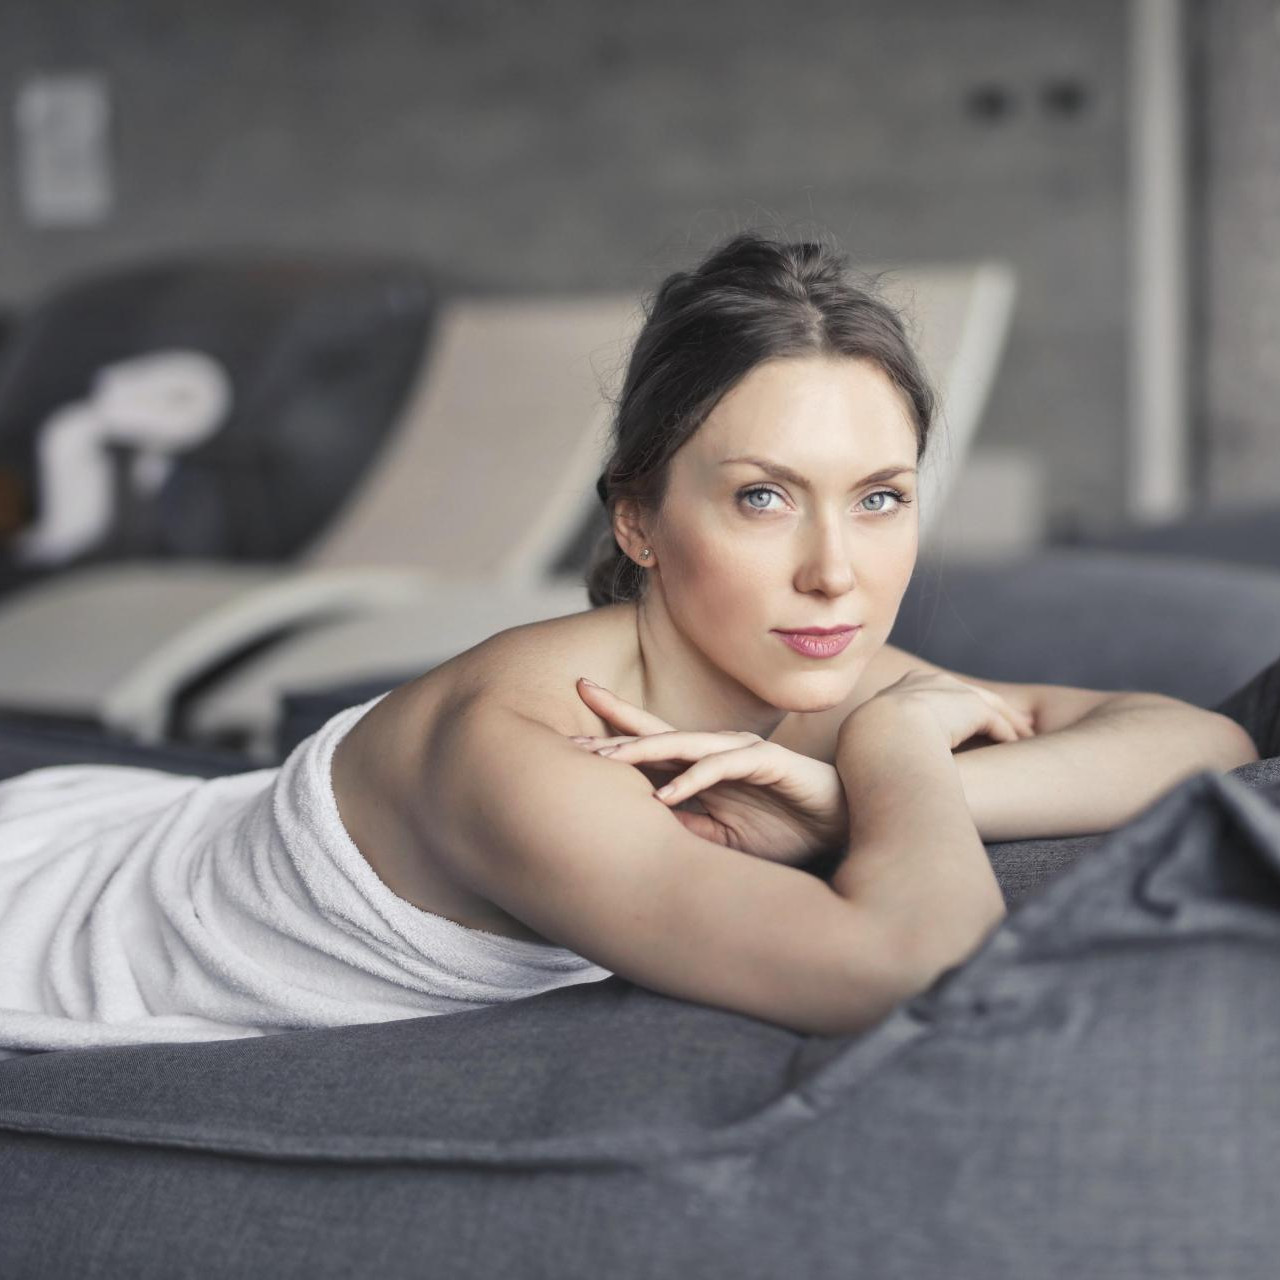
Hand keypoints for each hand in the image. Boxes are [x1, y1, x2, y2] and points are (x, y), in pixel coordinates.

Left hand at [570, 678, 845, 864]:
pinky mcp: (767, 762)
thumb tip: (632, 833)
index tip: (569, 733)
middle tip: (575, 719)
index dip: (611, 732)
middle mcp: (715, 752)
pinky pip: (723, 767)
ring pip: (682, 744)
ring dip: (644, 750)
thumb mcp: (720, 841)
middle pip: (655, 734)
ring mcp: (740, 752)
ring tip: (606, 759)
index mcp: (701, 768)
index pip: (648, 745)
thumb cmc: (784, 833)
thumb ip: (682, 830)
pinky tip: (666, 796)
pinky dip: (693, 780)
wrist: (842, 829)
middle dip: (614, 727)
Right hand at [842, 670, 1036, 753]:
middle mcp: (928, 682)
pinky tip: (1017, 747)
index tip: (955, 723)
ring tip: (1020, 737)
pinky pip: (995, 722)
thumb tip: (875, 763)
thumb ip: (880, 743)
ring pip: (986, 706)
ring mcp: (951, 691)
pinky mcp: (972, 707)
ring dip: (1006, 722)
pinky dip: (1008, 735)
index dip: (947, 709)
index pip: (932, 695)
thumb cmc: (868, 746)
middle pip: (963, 694)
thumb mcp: (869, 739)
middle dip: (981, 709)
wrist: (883, 735)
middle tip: (999, 726)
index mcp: (900, 688)